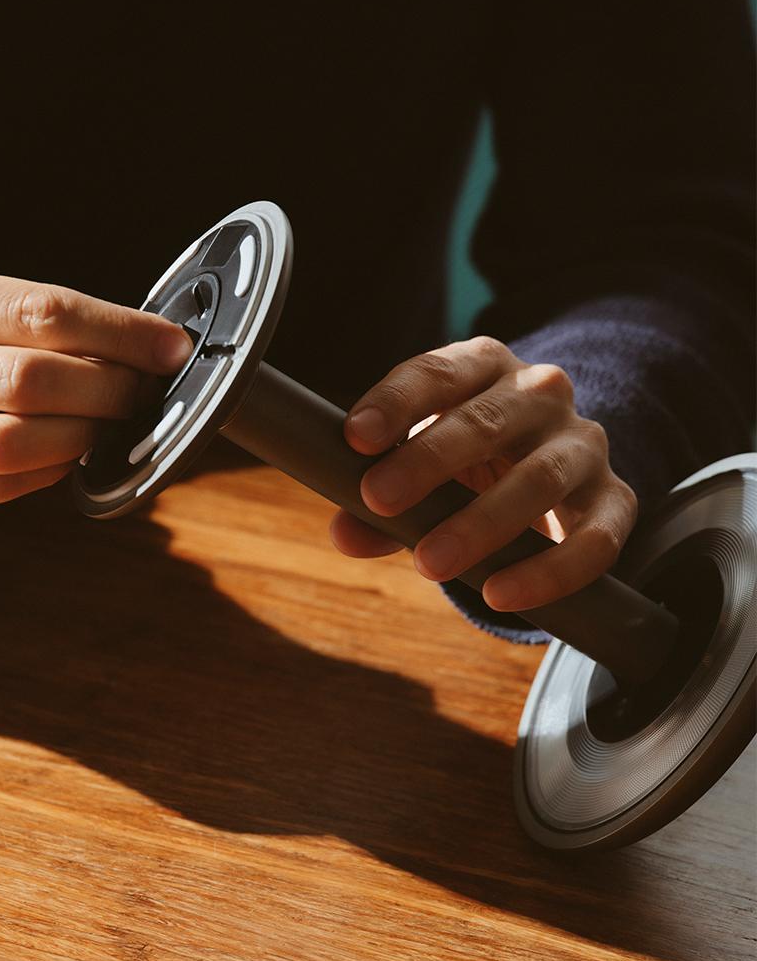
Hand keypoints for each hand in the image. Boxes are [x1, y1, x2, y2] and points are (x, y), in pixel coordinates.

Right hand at [0, 262, 191, 519]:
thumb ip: (9, 317)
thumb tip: (122, 345)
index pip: (40, 311)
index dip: (120, 333)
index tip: (169, 346)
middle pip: (31, 382)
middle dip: (109, 390)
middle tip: (143, 391)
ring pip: (12, 448)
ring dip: (82, 439)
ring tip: (107, 425)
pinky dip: (45, 475)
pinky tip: (62, 456)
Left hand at [329, 336, 637, 612]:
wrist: (550, 471)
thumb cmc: (465, 459)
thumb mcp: (416, 465)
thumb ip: (375, 498)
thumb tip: (346, 534)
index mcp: (482, 367)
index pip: (437, 373)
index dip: (395, 403)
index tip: (355, 438)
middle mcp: (539, 394)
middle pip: (485, 421)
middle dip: (427, 462)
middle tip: (376, 500)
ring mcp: (583, 444)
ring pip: (540, 478)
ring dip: (481, 524)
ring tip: (429, 563)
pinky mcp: (615, 499)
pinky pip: (595, 538)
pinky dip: (549, 571)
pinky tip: (500, 594)